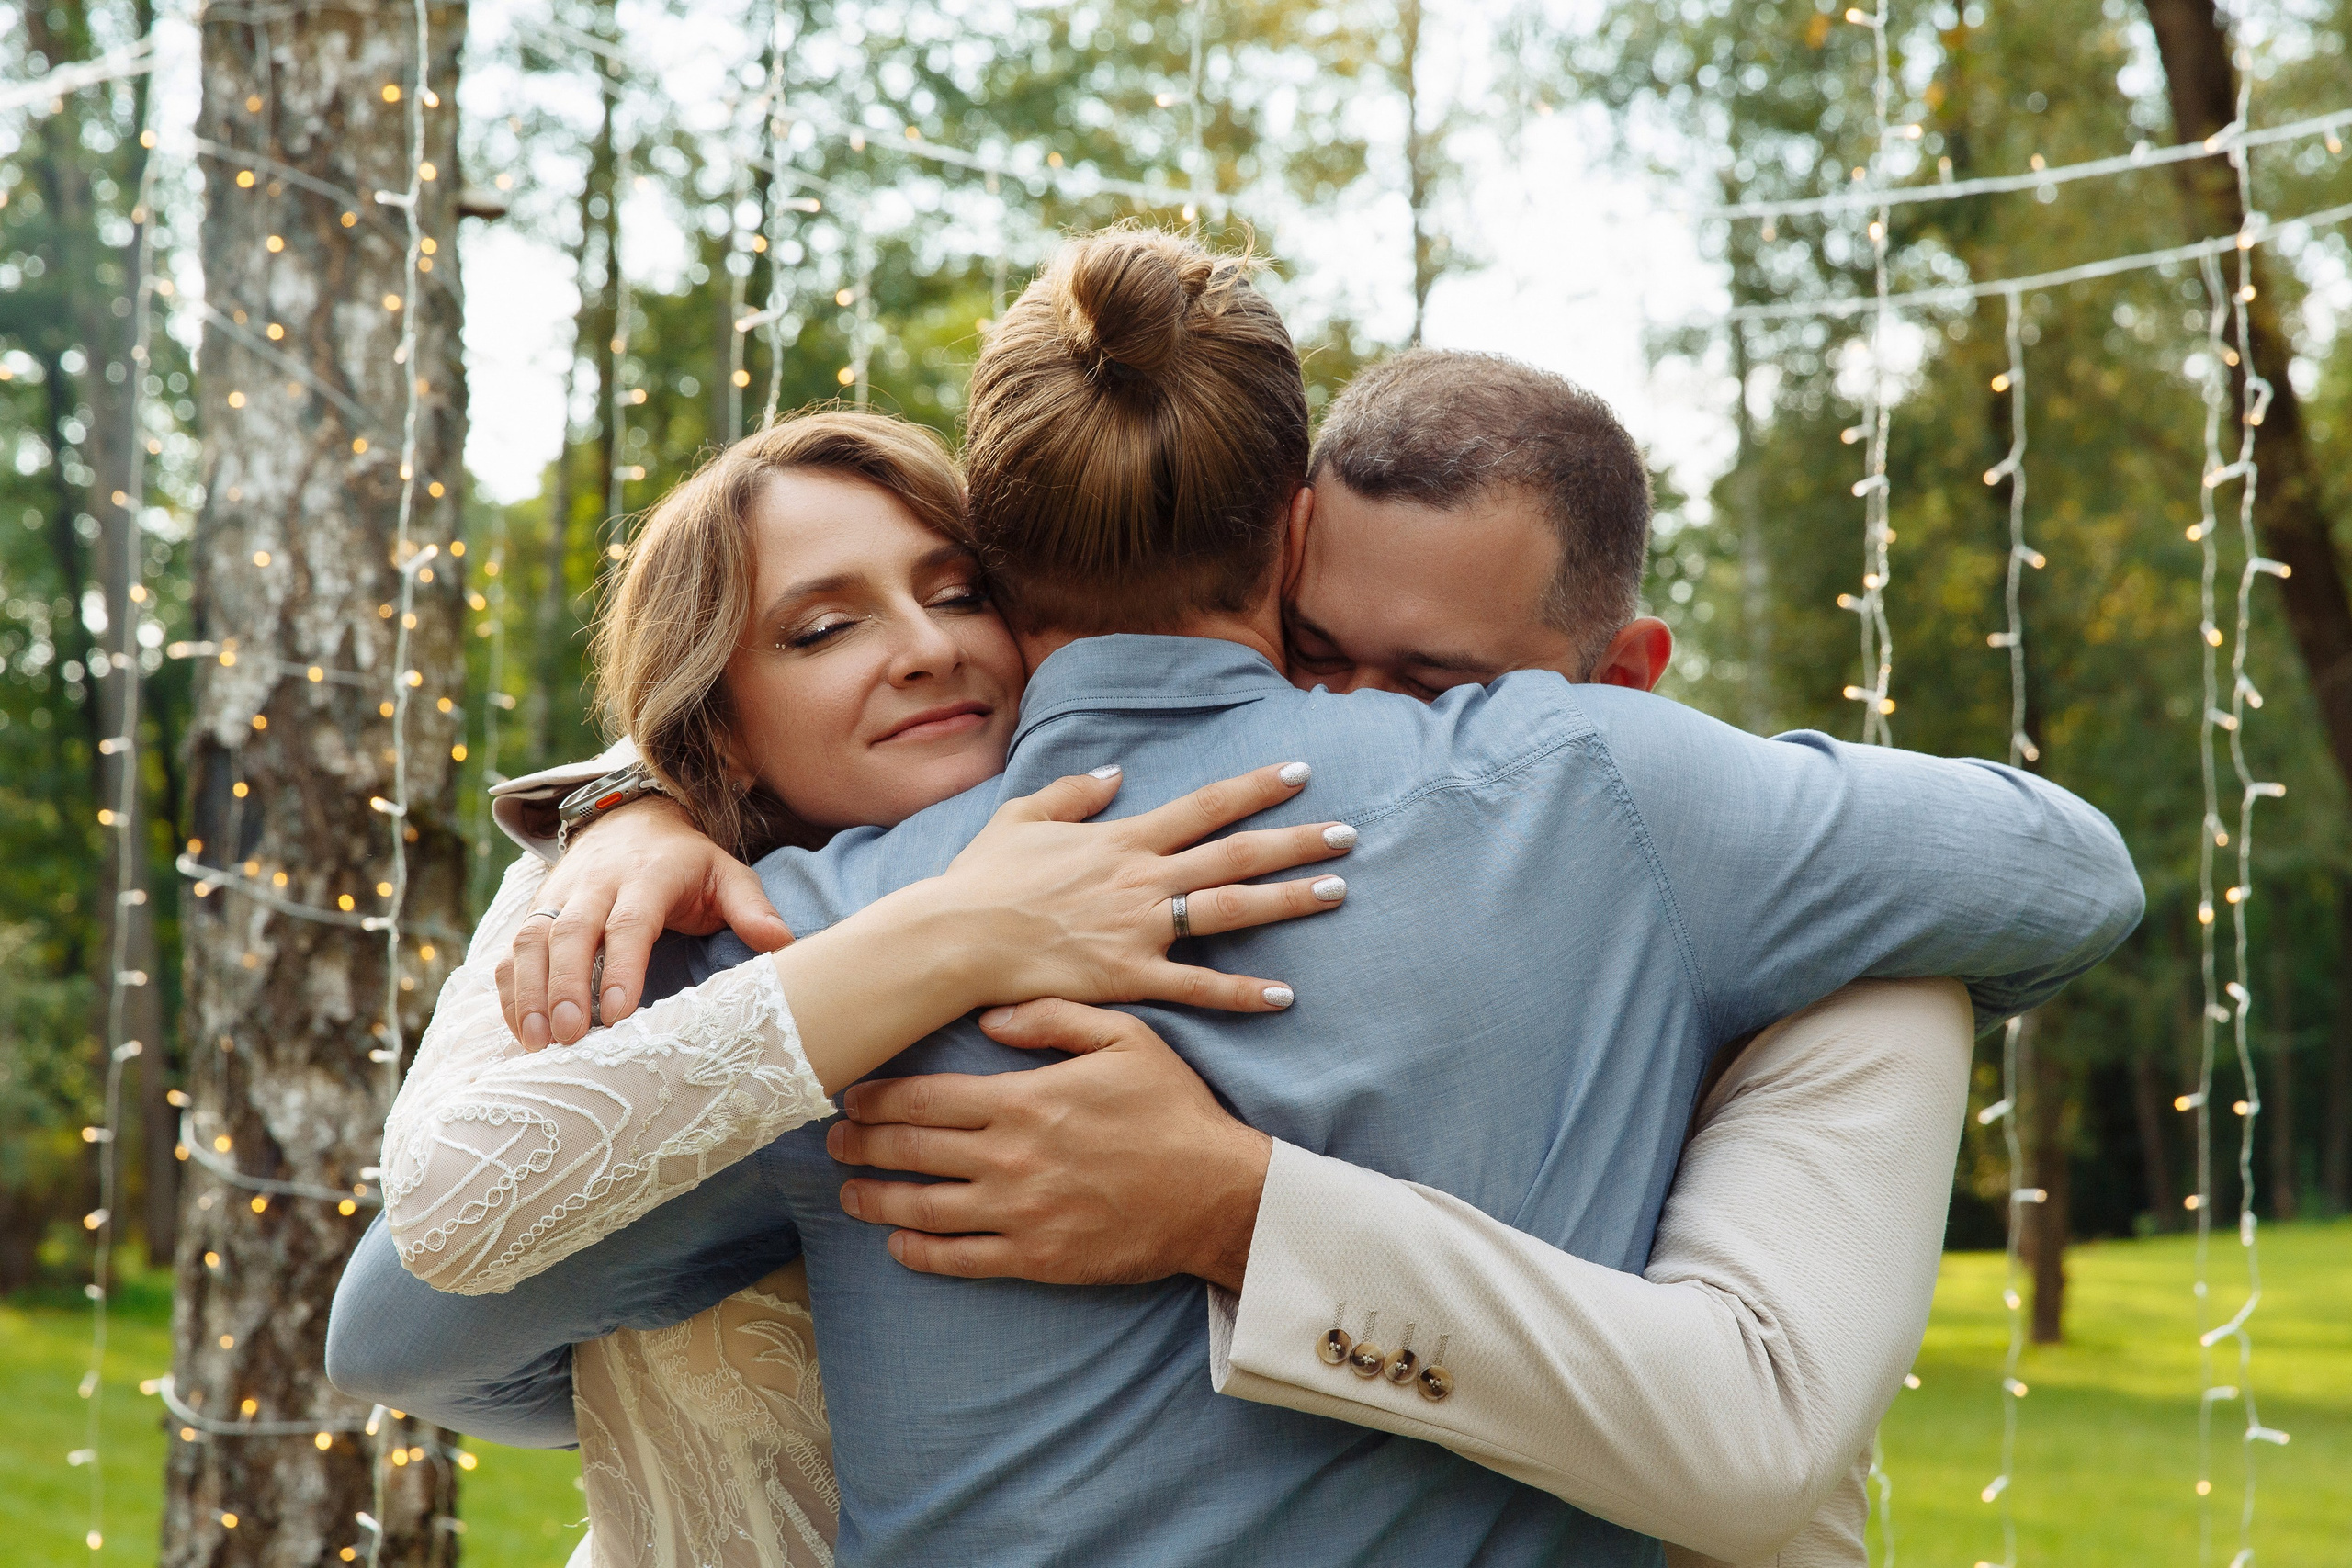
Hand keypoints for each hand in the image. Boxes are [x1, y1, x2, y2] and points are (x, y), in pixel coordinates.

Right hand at [497, 796, 794, 1048]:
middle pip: (571, 933)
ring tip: (540, 1044)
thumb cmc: (687, 862)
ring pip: (532, 941)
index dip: (620, 967)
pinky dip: (511, 991)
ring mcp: (559, 896)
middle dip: (566, 986)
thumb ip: (752, 908)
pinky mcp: (535, 912)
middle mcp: (595, 883)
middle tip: (570, 1037)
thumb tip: (785, 944)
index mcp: (647, 877)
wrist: (631, 818)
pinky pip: (512, 950)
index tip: (618, 1012)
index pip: (629, 923)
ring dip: (531, 993)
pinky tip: (521, 1032)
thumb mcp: (727, 873)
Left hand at [827, 1000, 1268, 1290]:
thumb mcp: (1124, 1037)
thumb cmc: (1173, 1110)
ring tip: (849, 1192)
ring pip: (922, 1208)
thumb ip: (1052, 1017)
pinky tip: (897, 1243)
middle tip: (831, 1142)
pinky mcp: (1035, 1257)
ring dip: (875, 1198)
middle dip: (860, 1145)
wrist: (1218, 1194)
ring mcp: (1019, 1212)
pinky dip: (919, 1252)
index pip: (925, 1098)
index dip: (877, 1099)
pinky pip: (960, 1259)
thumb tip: (991, 1013)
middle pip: (910, 1151)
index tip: (851, 1097)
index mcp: (1024, 1099)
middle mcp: (1010, 1157)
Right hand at [899, 759, 1356, 1016]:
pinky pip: (1198, 985)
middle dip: (1297, 841)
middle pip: (1236, 854)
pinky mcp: (1130, 977)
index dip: (1256, 787)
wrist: (957, 938)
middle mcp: (1142, 879)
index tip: (1302, 772)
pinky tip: (1284, 994)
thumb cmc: (981, 881)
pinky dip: (1242, 991)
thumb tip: (1113, 772)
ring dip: (1289, 900)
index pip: (1205, 805)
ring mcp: (1140, 928)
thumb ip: (1071, 791)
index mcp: (1122, 839)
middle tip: (1349, 834)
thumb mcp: (1021, 817)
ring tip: (1338, 891)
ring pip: (1231, 909)